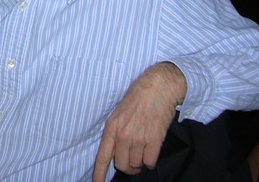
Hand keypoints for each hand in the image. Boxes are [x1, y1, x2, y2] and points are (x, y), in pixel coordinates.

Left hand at [93, 62, 185, 181]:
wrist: (159, 86)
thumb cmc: (139, 96)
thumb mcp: (119, 112)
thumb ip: (116, 132)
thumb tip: (116, 150)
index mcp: (112, 127)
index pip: (102, 156)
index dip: (99, 173)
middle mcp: (123, 134)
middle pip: (121, 165)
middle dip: (128, 166)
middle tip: (133, 160)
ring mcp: (139, 138)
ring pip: (136, 164)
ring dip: (140, 162)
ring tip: (144, 151)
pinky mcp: (154, 139)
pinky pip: (150, 161)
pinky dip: (151, 160)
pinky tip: (152, 151)